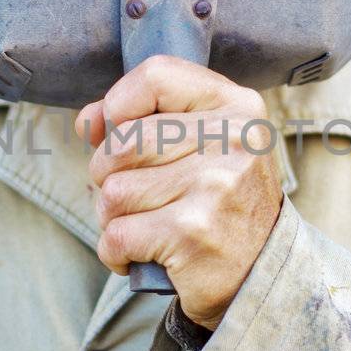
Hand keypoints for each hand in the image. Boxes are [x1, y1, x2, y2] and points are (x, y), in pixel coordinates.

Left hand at [76, 56, 283, 330]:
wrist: (262, 275)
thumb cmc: (222, 204)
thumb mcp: (205, 146)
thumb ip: (146, 120)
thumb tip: (88, 122)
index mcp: (238, 108)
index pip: (156, 75)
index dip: (120, 105)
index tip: (121, 133)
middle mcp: (233, 141)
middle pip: (121, 143)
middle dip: (109, 176)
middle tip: (139, 197)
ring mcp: (215, 187)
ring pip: (112, 192)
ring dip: (114, 218)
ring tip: (149, 226)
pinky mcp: (193, 234)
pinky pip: (116, 236)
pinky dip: (117, 252)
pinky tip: (145, 254)